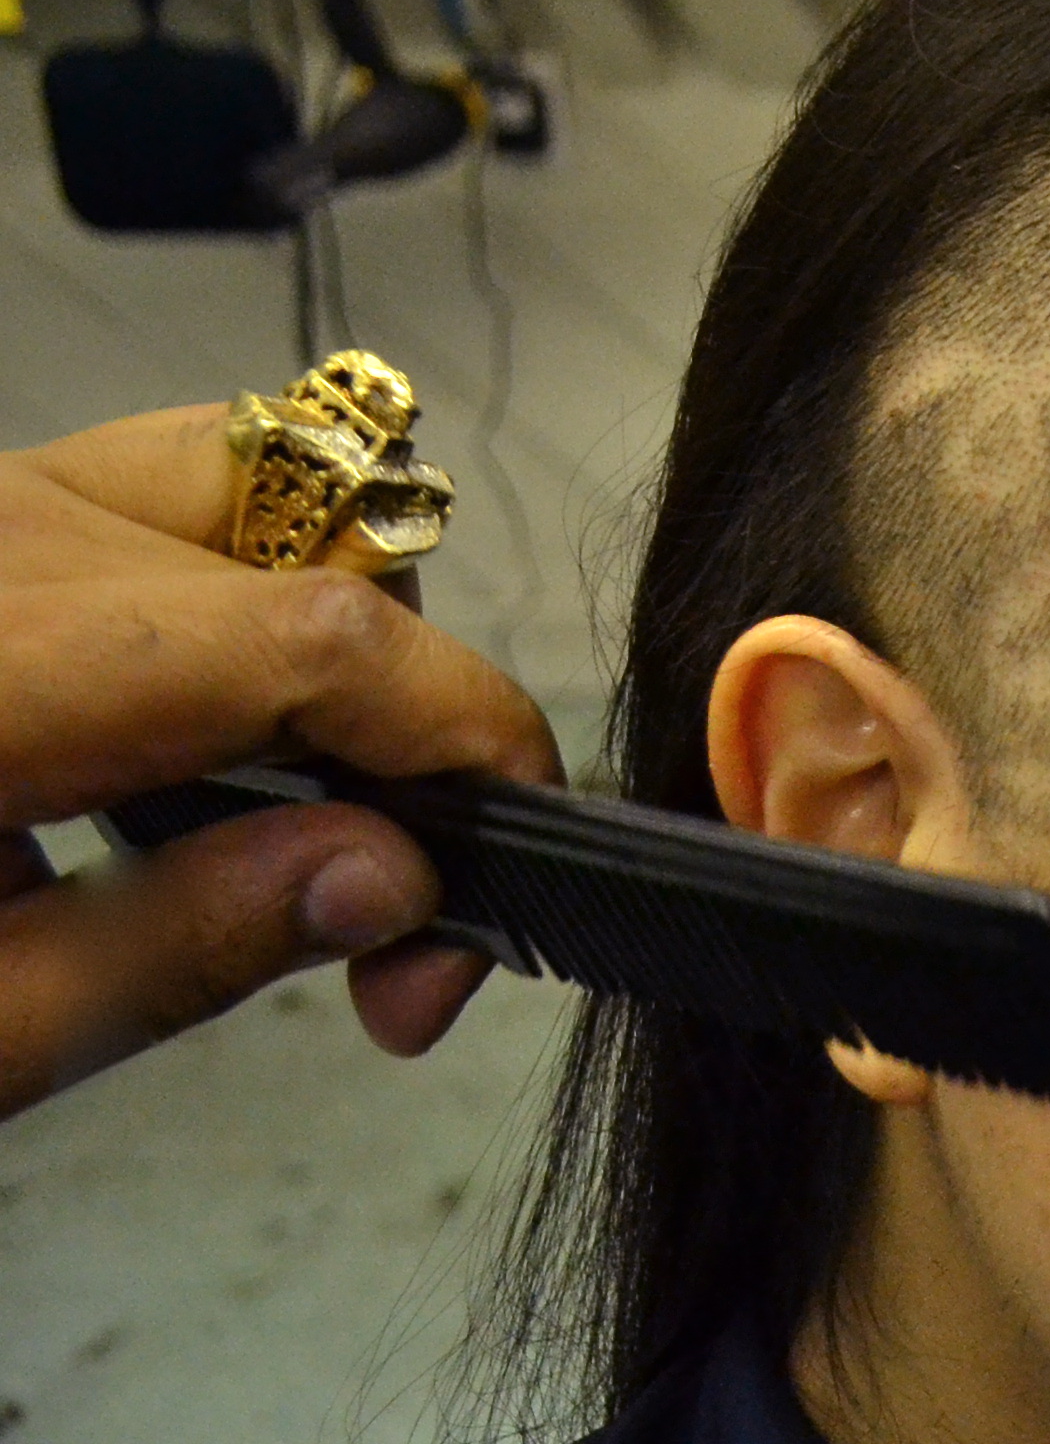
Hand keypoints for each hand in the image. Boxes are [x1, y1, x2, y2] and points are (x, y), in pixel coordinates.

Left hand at [1, 405, 560, 1121]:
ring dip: (335, 645)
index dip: (468, 746)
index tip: (487, 904)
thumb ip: (167, 947)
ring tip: (279, 806)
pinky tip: (192, 726)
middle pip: (323, 574)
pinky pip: (183, 488)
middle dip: (409, 753)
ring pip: (275, 495)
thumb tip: (394, 876)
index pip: (319, 635)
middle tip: (370, 955)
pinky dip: (245, 587)